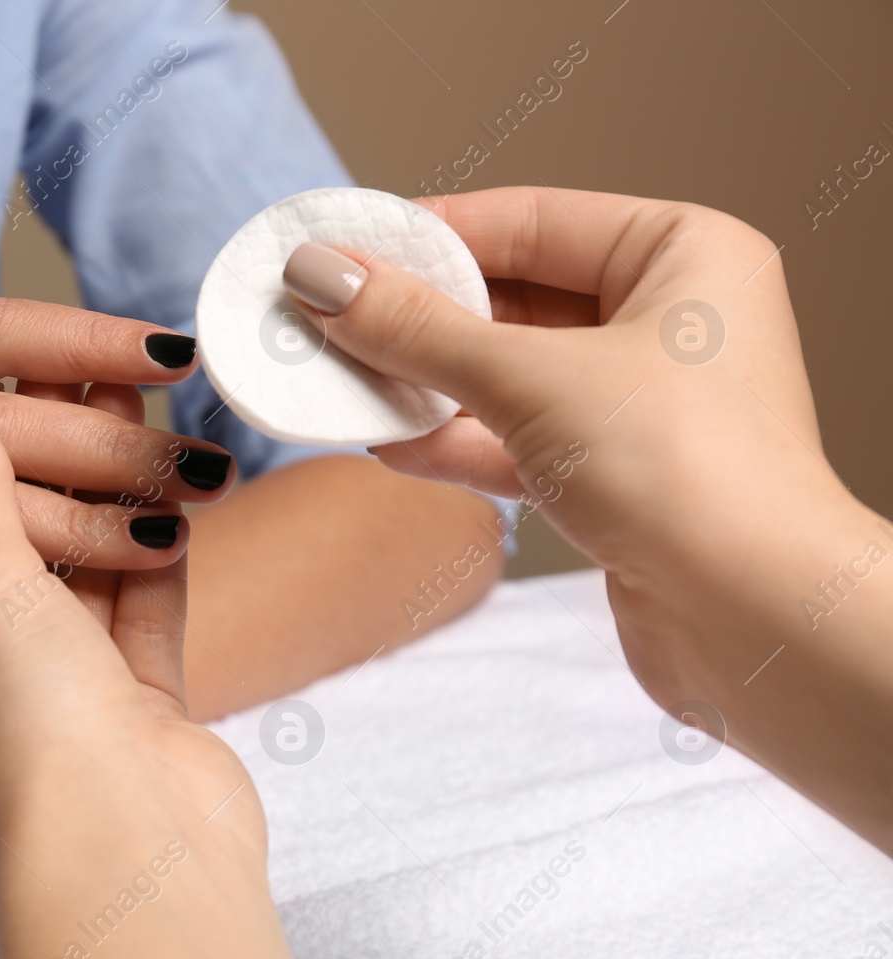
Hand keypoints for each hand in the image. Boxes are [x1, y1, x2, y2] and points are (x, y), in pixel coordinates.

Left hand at [0, 370, 248, 851]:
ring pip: (81, 576)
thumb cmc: (28, 734)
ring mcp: (63, 707)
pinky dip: (151, 546)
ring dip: (105, 489)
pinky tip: (166, 473)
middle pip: (7, 552)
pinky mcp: (135, 715)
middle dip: (44, 459)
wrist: (136, 859)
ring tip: (128, 392)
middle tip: (76, 367)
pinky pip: (138, 613)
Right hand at [286, 187, 892, 850]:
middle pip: (511, 298)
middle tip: (323, 316)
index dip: (427, 235)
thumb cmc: (686, 472)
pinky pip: (514, 440)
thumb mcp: (528, 378)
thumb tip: (324, 278)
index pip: (529, 220)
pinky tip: (385, 444)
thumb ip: (417, 329)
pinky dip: (452, 442)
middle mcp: (670, 321)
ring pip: (506, 375)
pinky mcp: (615, 479)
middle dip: (415, 316)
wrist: (752, 621)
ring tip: (337, 380)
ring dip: (422, 384)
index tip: (340, 249)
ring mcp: (640, 405)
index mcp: (685, 256)